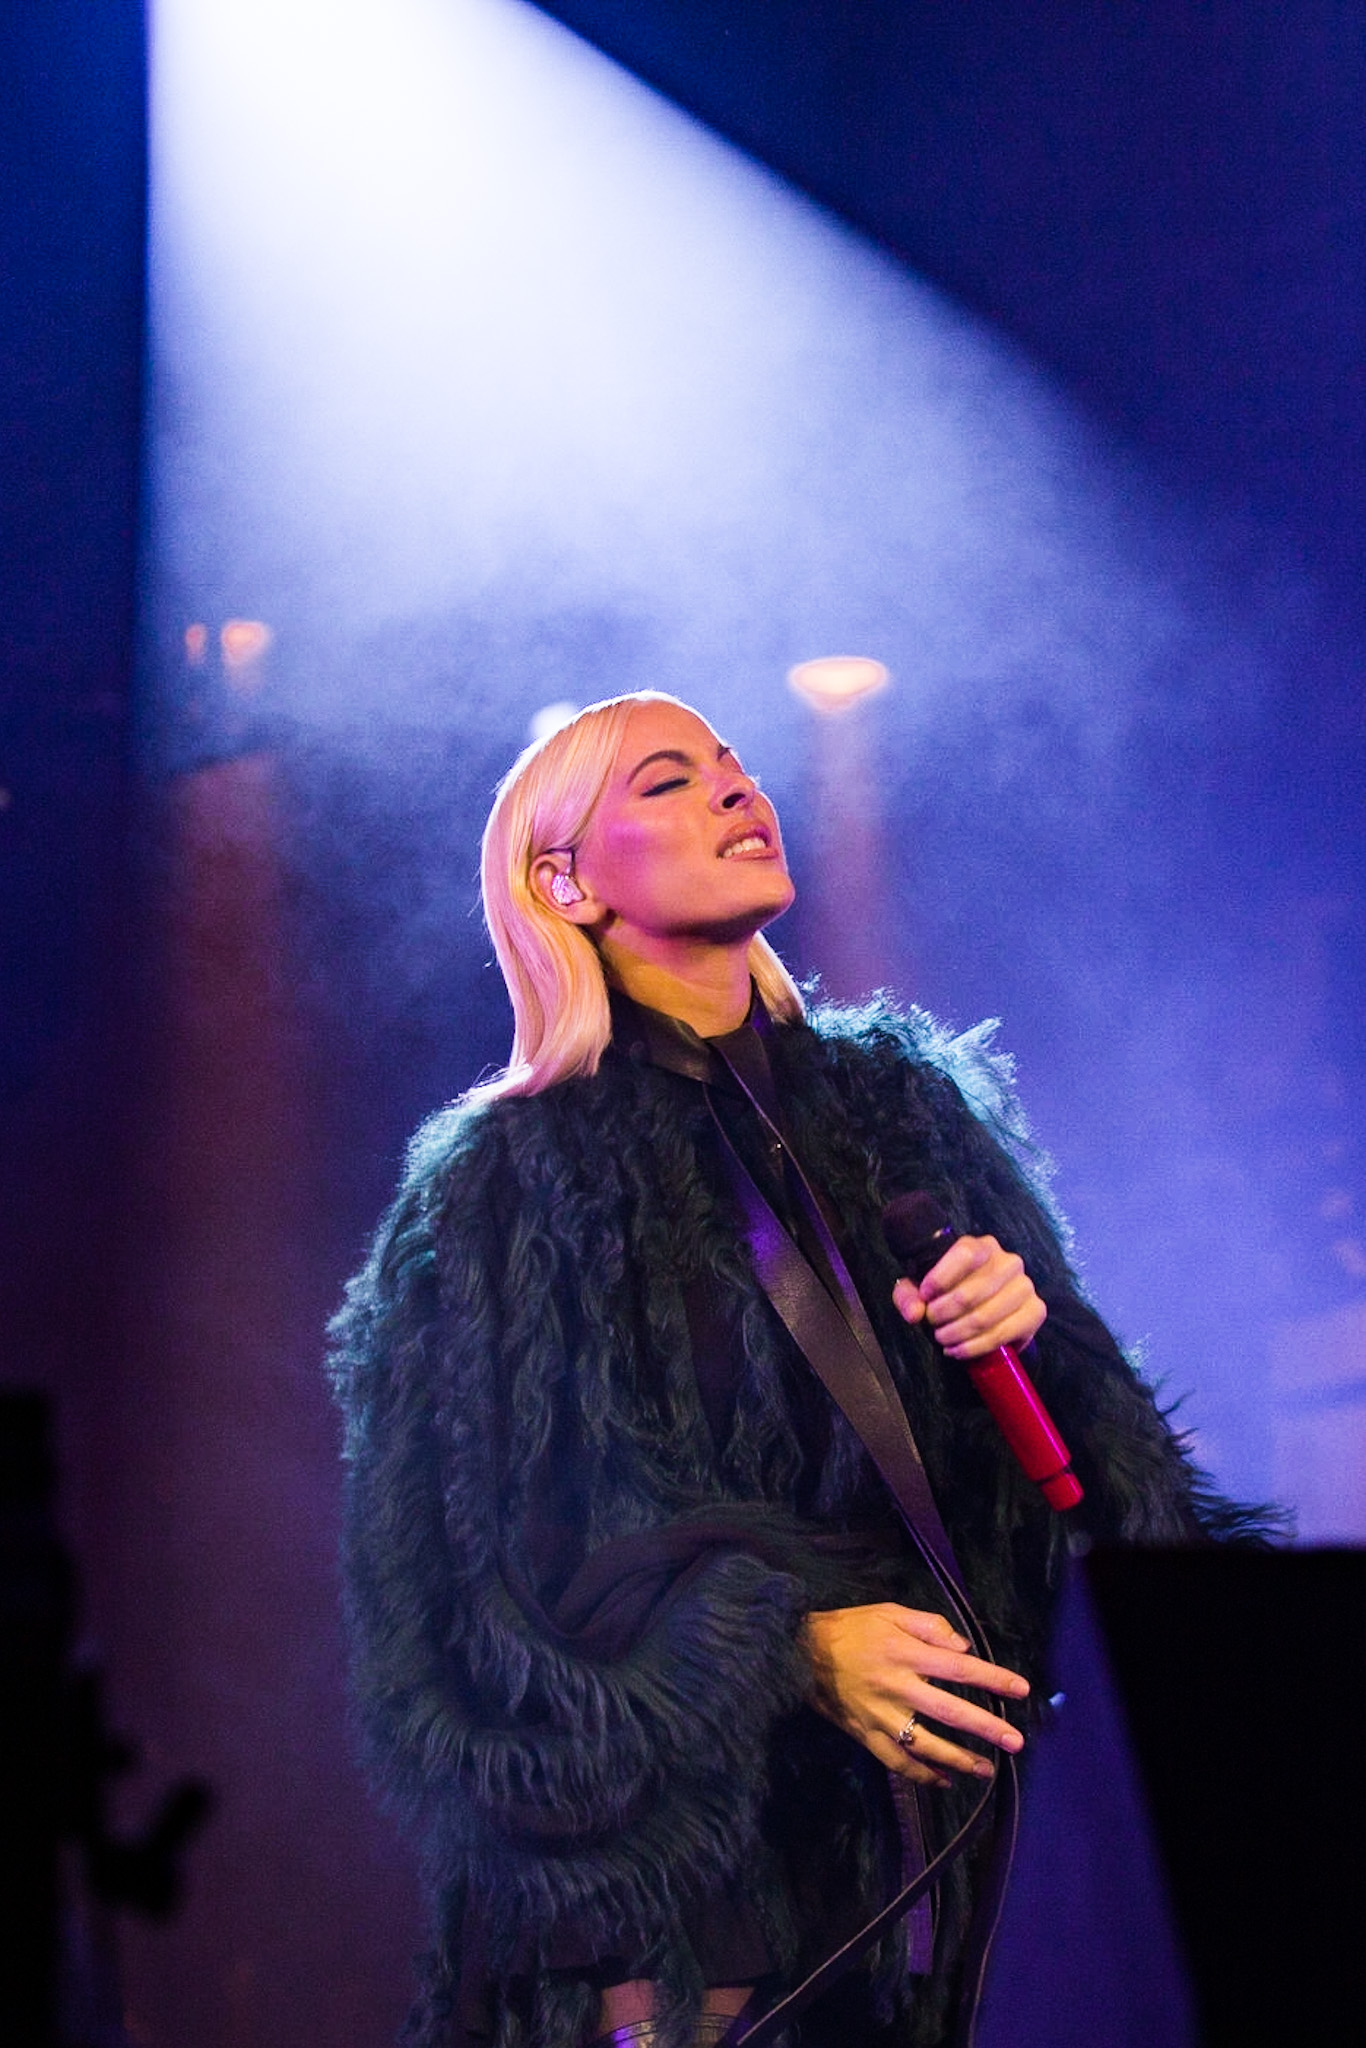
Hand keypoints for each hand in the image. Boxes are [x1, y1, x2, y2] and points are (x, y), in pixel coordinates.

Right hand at [801, 1603, 1027, 1786]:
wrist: (799, 1653)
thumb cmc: (850, 1628)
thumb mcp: (889, 1612)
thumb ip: (929, 1625)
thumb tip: (963, 1647)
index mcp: (905, 1652)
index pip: (959, 1667)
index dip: (992, 1679)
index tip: (1021, 1689)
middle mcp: (897, 1686)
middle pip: (950, 1710)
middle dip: (986, 1727)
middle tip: (1015, 1742)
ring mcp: (881, 1715)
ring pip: (925, 1744)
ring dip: (959, 1759)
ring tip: (987, 1769)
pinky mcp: (866, 1735)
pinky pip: (896, 1762)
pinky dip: (921, 1775)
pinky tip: (944, 1782)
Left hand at [892, 1233, 1045, 1358]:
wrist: (985, 1313)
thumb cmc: (950, 1294)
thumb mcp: (921, 1290)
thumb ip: (909, 1296)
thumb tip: (914, 1314)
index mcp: (980, 1246)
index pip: (965, 1254)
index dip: (941, 1278)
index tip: (924, 1297)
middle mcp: (1008, 1261)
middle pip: (971, 1292)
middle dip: (944, 1315)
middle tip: (932, 1326)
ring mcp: (1025, 1286)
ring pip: (986, 1316)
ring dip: (958, 1333)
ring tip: (943, 1340)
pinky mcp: (1036, 1310)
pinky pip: (1004, 1333)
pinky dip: (976, 1346)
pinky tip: (959, 1350)